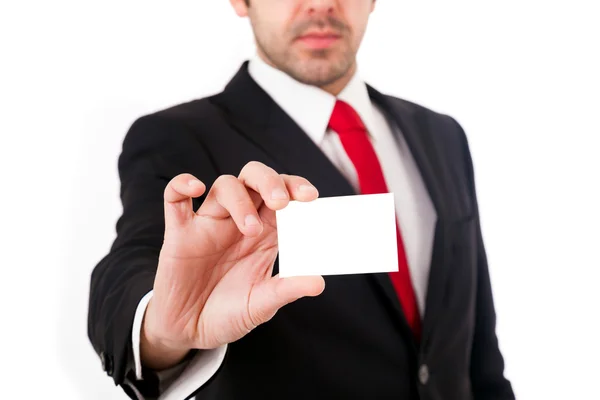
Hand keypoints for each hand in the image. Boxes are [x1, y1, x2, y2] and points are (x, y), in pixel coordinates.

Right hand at [140, 161, 324, 369]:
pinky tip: (196, 188)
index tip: (310, 197)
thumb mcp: (261, 305)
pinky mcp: (179, 233)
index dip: (295, 187)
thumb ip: (286, 290)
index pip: (283, 195)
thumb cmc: (228, 313)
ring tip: (250, 230)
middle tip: (281, 202)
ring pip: (224, 186)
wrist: (188, 332)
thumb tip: (319, 283)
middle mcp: (239, 220)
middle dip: (270, 182)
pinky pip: (174, 199)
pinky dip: (182, 184)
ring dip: (240, 200)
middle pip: (255, 178)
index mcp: (265, 233)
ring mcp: (209, 224)